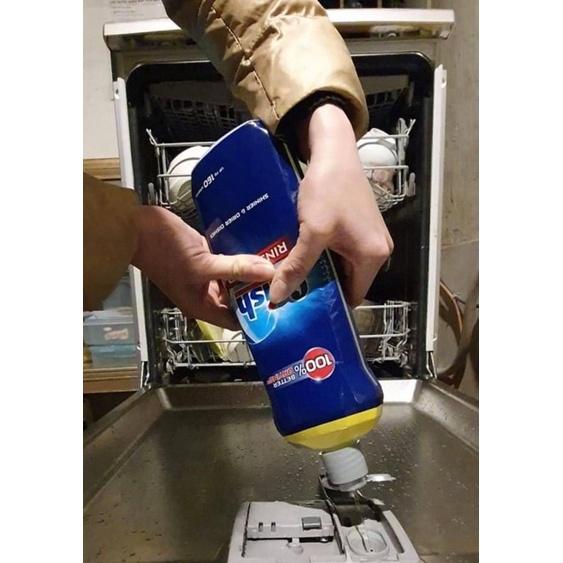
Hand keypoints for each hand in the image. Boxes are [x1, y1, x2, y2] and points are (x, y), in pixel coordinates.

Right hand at [132, 206, 273, 329]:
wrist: (138, 226)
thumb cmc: (163, 251)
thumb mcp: (203, 264)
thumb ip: (236, 268)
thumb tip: (268, 272)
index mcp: (201, 306)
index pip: (236, 320)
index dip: (257, 315)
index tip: (281, 305)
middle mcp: (205, 294)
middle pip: (239, 298)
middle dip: (258, 291)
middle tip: (286, 281)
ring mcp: (206, 275)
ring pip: (235, 279)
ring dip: (252, 273)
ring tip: (279, 265)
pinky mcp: (206, 257)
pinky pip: (229, 262)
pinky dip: (243, 258)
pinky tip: (261, 249)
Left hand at [269, 104, 392, 307]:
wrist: (333, 148)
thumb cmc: (329, 188)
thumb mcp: (312, 231)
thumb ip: (296, 266)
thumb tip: (278, 297)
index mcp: (374, 256)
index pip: (353, 297)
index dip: (329, 306)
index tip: (303, 311)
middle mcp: (376, 250)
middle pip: (346, 282)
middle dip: (320, 289)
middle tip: (291, 298)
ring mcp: (366, 237)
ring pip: (339, 267)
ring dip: (317, 271)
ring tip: (291, 280)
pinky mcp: (355, 226)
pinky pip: (338, 251)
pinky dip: (320, 256)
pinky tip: (298, 257)